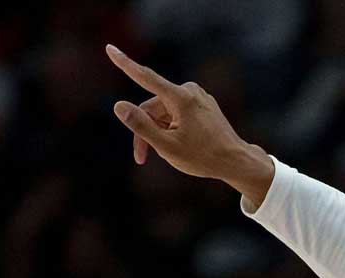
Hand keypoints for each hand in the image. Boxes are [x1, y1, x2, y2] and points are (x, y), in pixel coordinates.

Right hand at [105, 45, 274, 207]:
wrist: (235, 161)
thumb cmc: (202, 157)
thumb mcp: (167, 146)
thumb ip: (141, 125)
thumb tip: (119, 106)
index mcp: (180, 98)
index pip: (145, 77)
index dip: (124, 63)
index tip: (109, 48)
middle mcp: (189, 91)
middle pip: (152, 107)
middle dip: (144, 129)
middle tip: (141, 157)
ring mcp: (197, 96)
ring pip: (163, 111)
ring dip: (158, 130)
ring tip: (168, 152)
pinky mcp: (202, 104)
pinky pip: (177, 112)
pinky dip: (171, 127)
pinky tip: (181, 143)